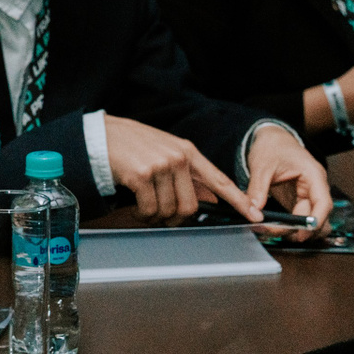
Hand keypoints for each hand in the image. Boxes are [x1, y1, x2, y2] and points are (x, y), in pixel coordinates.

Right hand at [103, 114, 258, 224]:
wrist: (99, 135)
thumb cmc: (130, 147)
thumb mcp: (163, 152)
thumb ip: (184, 172)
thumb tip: (201, 200)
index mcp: (187, 152)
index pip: (220, 180)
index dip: (239, 201)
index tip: (254, 215)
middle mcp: (178, 158)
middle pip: (190, 207)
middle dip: (174, 218)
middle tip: (160, 215)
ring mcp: (161, 166)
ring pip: (168, 211)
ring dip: (154, 216)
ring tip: (142, 205)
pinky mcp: (142, 175)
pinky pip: (149, 210)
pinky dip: (141, 214)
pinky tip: (134, 205)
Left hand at [243, 123, 332, 236]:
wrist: (272, 139)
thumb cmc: (272, 146)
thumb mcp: (261, 165)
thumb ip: (258, 188)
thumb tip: (254, 211)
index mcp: (313, 175)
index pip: (323, 203)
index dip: (315, 221)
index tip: (301, 233)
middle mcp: (315, 188)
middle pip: (319, 217)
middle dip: (301, 230)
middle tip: (277, 233)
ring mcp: (307, 196)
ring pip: (311, 222)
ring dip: (295, 230)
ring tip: (272, 230)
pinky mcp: (298, 202)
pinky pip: (299, 220)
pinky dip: (289, 226)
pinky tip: (273, 227)